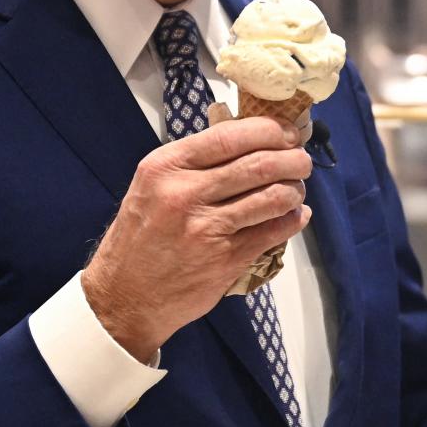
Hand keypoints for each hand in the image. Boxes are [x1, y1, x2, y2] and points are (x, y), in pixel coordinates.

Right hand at [82, 117, 312, 361]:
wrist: (125, 295)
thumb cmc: (141, 237)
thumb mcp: (153, 186)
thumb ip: (194, 164)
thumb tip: (248, 142)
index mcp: (166, 167)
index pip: (230, 136)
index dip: (269, 131)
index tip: (288, 133)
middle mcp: (185, 194)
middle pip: (259, 165)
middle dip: (292, 160)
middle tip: (301, 162)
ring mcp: (207, 229)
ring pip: (272, 197)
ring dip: (294, 190)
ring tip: (296, 189)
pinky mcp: (225, 259)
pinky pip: (273, 232)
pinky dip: (292, 220)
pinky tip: (294, 216)